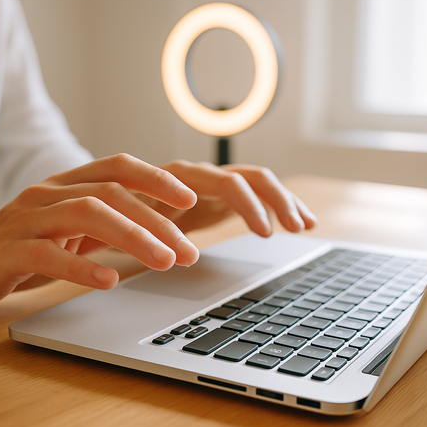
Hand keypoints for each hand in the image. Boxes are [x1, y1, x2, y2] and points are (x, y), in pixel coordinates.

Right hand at [0, 154, 202, 310]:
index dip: (156, 178)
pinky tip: (109, 282)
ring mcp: (26, 219)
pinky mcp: (7, 250)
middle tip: (187, 251)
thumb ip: (102, 223)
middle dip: (156, 221)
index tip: (190, 198)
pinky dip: (82, 268)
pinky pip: (48, 254)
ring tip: (164, 262)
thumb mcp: (65, 229)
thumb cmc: (18, 247)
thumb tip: (156, 228)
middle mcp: (47, 193)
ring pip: (86, 215)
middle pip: (110, 194)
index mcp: (65, 184)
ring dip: (132, 238)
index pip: (117, 167)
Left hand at [139, 160, 316, 236]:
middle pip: (251, 177)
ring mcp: (216, 183)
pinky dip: (282, 208)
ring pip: (261, 184)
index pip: (225, 183)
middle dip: (276, 201)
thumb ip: (150, 231)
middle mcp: (203, 174)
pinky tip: (303, 223)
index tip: (264, 231)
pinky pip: (260, 196)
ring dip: (286, 203)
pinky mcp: (225, 196)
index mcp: (181, 176)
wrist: (120, 207)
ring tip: (306, 226)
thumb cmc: (122, 214)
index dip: (248, 205)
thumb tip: (174, 252)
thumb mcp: (132, 222)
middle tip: (294, 228)